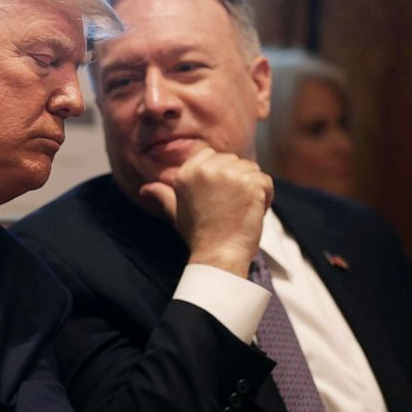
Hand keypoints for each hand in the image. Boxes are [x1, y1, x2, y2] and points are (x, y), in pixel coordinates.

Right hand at [139, 148, 272, 276]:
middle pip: (234, 161)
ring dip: (252, 190)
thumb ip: (162, 196)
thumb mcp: (175, 213)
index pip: (213, 156)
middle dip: (237, 182)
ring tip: (239, 211)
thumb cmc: (198, 236)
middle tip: (228, 208)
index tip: (217, 199)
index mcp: (186, 171)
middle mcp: (206, 168)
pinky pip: (265, 182)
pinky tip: (252, 213)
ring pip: (251, 170)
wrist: (218, 255)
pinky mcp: (250, 182)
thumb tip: (145, 189)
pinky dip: (265, 197)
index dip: (220, 175)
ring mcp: (229, 174)